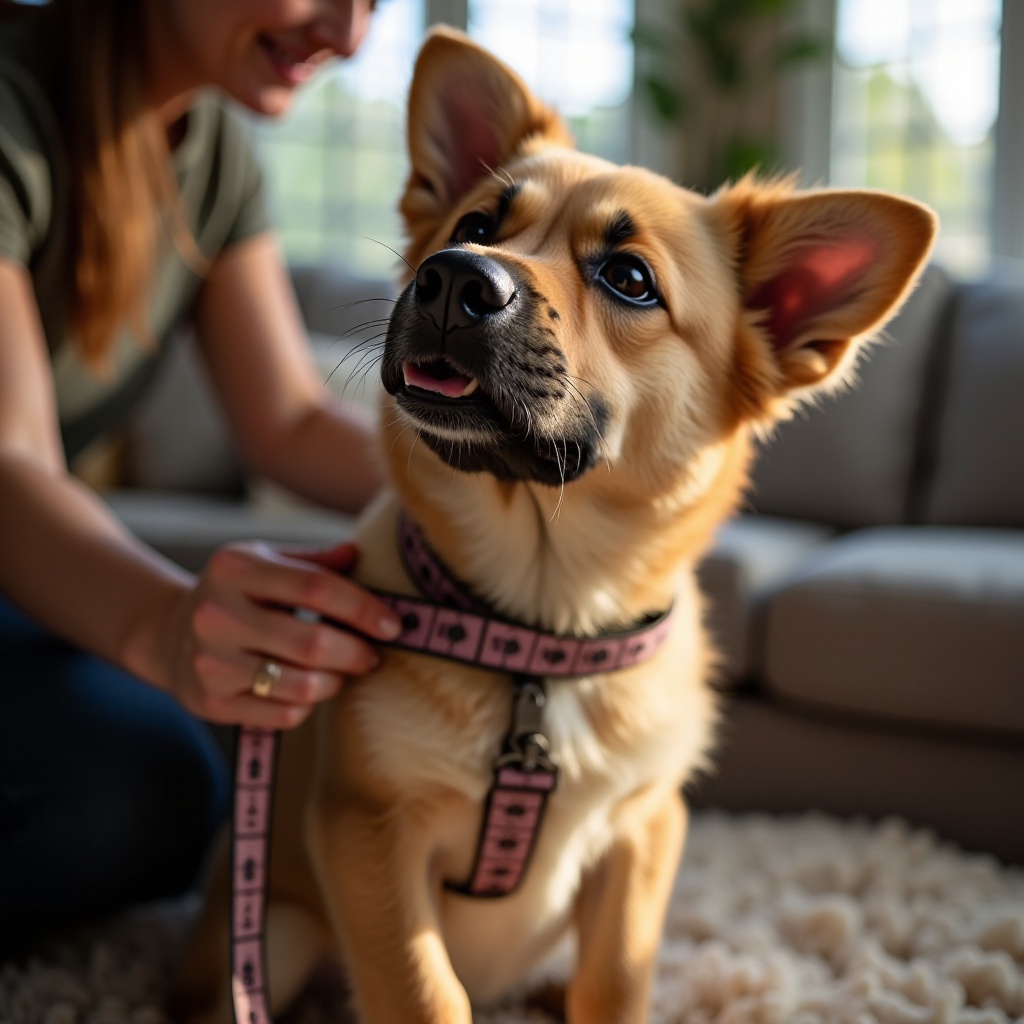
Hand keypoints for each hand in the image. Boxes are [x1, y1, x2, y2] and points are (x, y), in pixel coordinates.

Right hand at [163, 540, 400, 728]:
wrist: (167, 632)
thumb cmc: (235, 593)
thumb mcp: (264, 562)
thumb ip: (313, 561)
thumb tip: (358, 553)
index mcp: (236, 568)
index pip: (316, 588)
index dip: (363, 608)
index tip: (392, 625)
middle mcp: (218, 614)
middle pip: (312, 643)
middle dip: (356, 653)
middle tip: (372, 655)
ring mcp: (211, 662)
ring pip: (300, 686)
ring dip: (334, 682)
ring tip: (341, 672)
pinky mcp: (211, 703)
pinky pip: (282, 715)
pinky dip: (306, 706)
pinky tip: (308, 690)